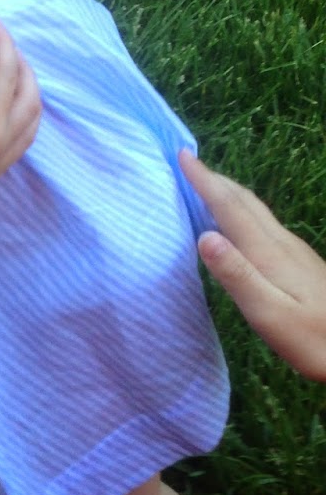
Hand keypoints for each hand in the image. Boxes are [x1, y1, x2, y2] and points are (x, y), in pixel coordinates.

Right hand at [179, 149, 325, 380]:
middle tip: (189, 163)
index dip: (205, 181)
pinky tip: (237, 224)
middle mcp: (281, 243)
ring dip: (229, 193)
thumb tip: (203, 236)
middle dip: (215, 179)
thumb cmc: (311, 339)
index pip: (230, 207)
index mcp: (268, 252)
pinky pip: (263, 223)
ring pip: (256, 210)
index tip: (183, 155)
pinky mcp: (300, 261)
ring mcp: (294, 250)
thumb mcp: (268, 312)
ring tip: (207, 185)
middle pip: (245, 201)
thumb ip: (236, 274)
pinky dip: (241, 211)